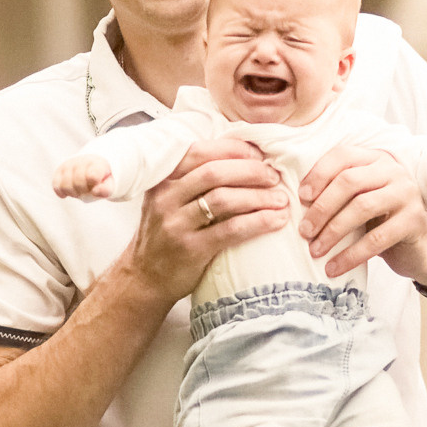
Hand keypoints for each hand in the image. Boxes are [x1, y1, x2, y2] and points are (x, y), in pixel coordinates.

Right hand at [53, 157, 111, 198]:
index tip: (96, 183)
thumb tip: (95, 191)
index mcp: (98, 164)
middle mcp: (82, 161)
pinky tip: (68, 193)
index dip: (93, 184)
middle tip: (88, 189)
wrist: (92, 166)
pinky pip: (56, 185)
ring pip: (65, 186)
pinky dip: (62, 192)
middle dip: (83, 191)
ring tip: (80, 190)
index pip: (92, 176)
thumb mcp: (108, 185)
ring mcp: (69, 164)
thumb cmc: (102, 179)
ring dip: (73, 193)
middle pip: (78, 184)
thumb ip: (105, 190)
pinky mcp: (59, 170)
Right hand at [125, 138, 288, 301]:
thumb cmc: (165, 234)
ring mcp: (176, 224)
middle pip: (214, 173)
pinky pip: (231, 230)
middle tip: (274, 176)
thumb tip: (243, 159)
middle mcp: (166, 197)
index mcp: (162, 179)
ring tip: (281, 199)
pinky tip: (276, 221)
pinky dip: (258, 222)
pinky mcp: (191, 249)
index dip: (233, 149)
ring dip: (258, 196)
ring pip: (224, 199)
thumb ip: (193, 179)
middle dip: (250, 171)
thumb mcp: (168, 199)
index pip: (199, 152)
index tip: (259, 153)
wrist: (145, 277)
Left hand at [299, 144, 426, 279]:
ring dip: (333, 231)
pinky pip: (376, 239)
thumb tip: (299, 201)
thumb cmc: (379, 221)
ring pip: (362, 207)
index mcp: (376, 159)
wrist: (417, 247)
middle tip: (304, 231)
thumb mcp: (359, 199)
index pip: (343, 155)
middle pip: (350, 181)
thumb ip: (337, 191)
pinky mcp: (414, 221)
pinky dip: (351, 255)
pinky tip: (334, 267)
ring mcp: (407, 194)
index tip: (301, 198)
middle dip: (322, 207)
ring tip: (315, 250)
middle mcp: (394, 171)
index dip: (318, 174)